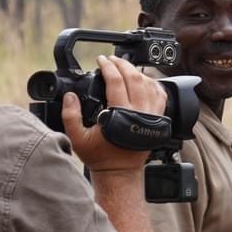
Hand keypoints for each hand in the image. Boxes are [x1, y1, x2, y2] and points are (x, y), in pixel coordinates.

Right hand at [63, 55, 167, 172]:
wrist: (119, 172)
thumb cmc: (100, 157)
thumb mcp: (77, 138)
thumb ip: (70, 115)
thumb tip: (70, 96)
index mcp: (120, 115)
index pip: (116, 81)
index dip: (108, 67)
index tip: (101, 60)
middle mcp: (140, 113)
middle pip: (135, 78)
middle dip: (122, 64)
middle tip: (112, 59)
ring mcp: (152, 116)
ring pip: (150, 84)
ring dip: (137, 72)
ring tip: (125, 67)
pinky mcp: (158, 120)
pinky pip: (161, 96)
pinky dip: (153, 84)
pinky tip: (144, 80)